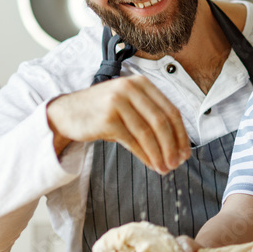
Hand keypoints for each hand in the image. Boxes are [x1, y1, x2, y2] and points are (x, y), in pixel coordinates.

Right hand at [47, 75, 189, 172]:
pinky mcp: (107, 118)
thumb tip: (177, 145)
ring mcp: (118, 101)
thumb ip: (150, 116)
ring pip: (148, 132)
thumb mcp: (128, 105)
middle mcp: (131, 88)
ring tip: (165, 168)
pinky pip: (133, 141)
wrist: (66, 113)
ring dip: (160, 153)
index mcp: (142, 83)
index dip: (181, 134)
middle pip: (162, 121)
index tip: (186, 152)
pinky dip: (145, 155)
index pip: (171, 110)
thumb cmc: (101, 111)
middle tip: (178, 163)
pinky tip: (151, 164)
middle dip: (173, 146)